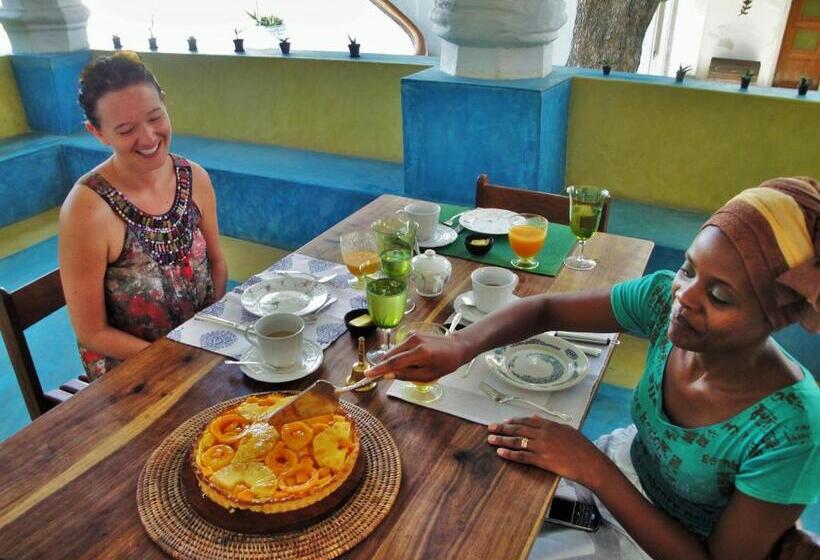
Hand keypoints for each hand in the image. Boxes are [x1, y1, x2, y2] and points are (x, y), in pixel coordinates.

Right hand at [365, 332, 467, 381]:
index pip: (394, 362)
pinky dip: (399, 355)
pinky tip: (410, 360)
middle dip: (385, 366)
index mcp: (420, 353)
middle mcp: (413, 341)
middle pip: (390, 355)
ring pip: (393, 351)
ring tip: (409, 367)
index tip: (368, 374)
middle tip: (386, 376)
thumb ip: (406, 375)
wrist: (456, 347)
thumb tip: (388, 375)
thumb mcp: (427, 376)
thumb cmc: (445, 363)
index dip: (379, 369)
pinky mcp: (412, 333)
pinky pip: (399, 347)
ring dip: (393, 361)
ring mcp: (412, 335)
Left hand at [487, 415, 609, 490]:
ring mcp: (542, 447)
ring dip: (502, 440)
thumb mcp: (566, 430)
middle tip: (490, 428)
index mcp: (550, 425)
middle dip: (502, 428)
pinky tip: (500, 453)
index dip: (514, 421)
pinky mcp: (542, 460)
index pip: (527, 421)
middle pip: (518, 429)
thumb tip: (536, 418)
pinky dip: (509, 454)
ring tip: (490, 440)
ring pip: (517, 442)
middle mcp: (544, 434)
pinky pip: (522, 456)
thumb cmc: (581, 448)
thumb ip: (550, 424)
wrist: (590, 463)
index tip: (504, 422)